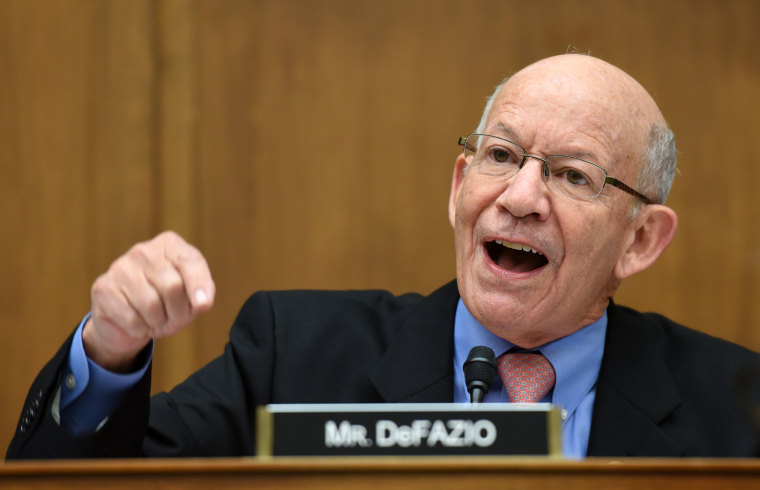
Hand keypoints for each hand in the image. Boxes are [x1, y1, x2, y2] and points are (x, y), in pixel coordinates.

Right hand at [83, 231, 214, 371]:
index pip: (190, 261)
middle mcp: (143, 251)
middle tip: (173, 317)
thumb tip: (202, 302)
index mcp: (169, 245)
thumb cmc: (166, 305)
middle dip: (178, 312)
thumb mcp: (190, 298)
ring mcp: (120, 267)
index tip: (204, 306)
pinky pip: (132, 319)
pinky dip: (140, 329)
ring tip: (154, 319)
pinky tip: (136, 322)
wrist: (126, 323)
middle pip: (172, 286)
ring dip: (158, 322)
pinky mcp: (103, 288)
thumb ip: (201, 294)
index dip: (199, 285)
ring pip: (151, 305)